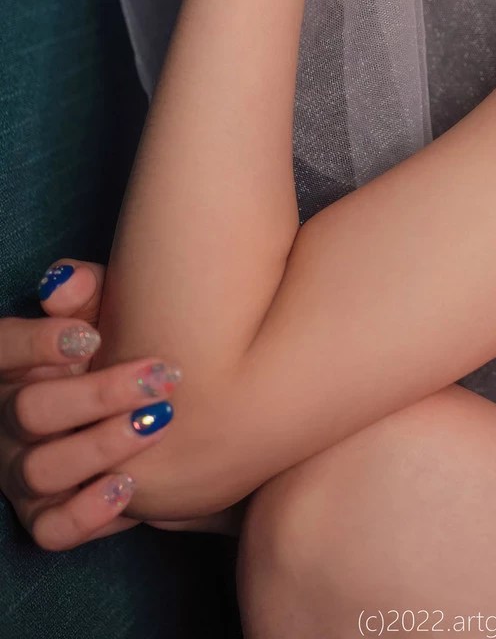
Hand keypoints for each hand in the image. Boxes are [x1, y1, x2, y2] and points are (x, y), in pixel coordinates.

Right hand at [0, 260, 238, 546]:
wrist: (120, 406)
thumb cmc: (107, 343)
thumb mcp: (94, 308)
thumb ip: (82, 289)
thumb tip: (64, 284)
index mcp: (10, 362)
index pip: (4, 349)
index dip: (39, 344)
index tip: (92, 335)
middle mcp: (4, 419)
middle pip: (31, 412)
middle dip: (100, 394)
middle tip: (162, 376)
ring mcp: (18, 471)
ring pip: (42, 470)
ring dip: (103, 447)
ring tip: (158, 423)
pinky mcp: (40, 514)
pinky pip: (51, 530)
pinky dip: (88, 512)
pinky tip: (131, 484)